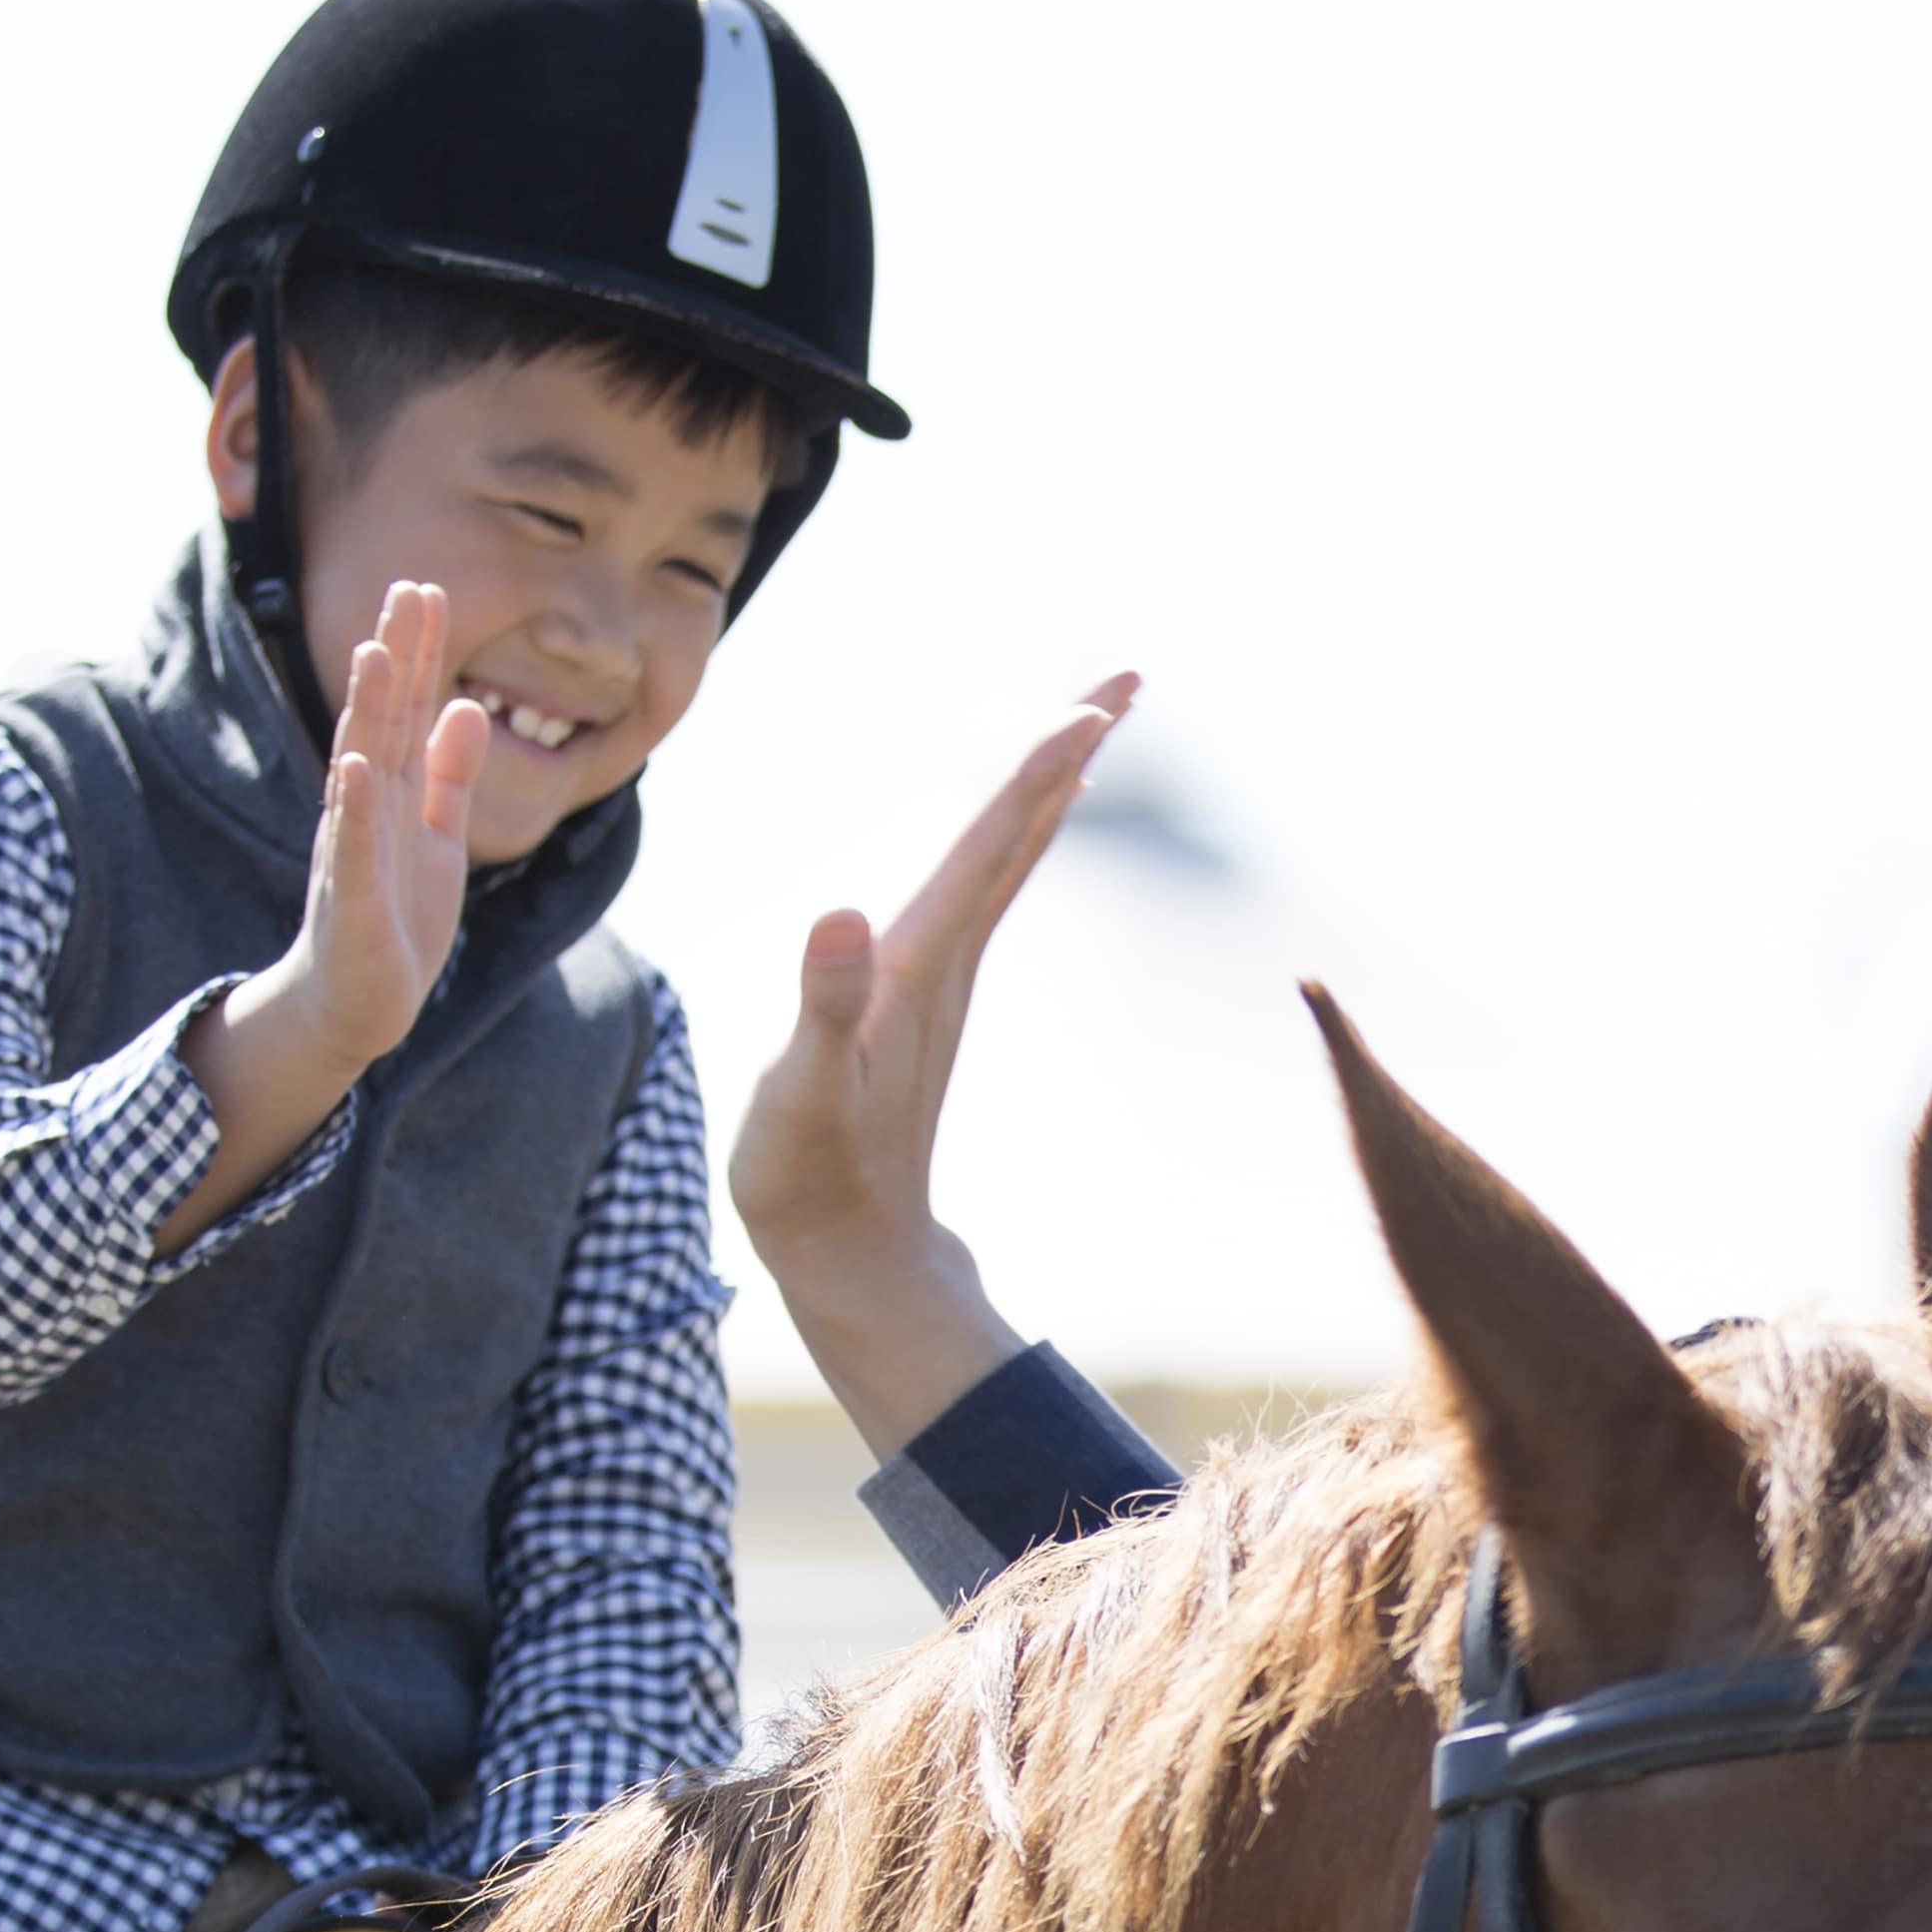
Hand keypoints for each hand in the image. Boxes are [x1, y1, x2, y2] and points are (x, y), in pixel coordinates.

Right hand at [162, 584, 487, 1245]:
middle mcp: (367, 806)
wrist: (360, 1004)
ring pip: (361, 767)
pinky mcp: (353, 899)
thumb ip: (451, 773)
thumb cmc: (397, 917)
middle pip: (383, 719)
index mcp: (395, 790)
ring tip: (376, 651)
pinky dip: (355, 806)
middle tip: (409, 588)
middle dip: (398, 656)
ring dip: (368, 712)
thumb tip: (469, 706)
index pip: (408, 708)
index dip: (420, 651)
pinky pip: (353, 845)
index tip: (429, 589)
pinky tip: (357, 764)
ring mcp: (356, 848)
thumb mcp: (439, 834)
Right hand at [731, 676, 1129, 1443]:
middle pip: (1023, 832)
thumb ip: (828, 1010)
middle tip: (1128, 677)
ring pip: (1012, 856)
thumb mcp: (804, 1094)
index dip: (1040, 768)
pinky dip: (1012, 836)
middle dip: (1071, 748)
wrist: (851, 1253)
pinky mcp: (927, 996)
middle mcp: (951, 959)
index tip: (1096, 704)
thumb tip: (841, 920)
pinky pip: (985, 890)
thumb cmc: (812, 1177)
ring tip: (1088, 721)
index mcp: (924, 964)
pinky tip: (1026, 821)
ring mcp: (946, 977)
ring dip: (1049, 784)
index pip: (993, 844)